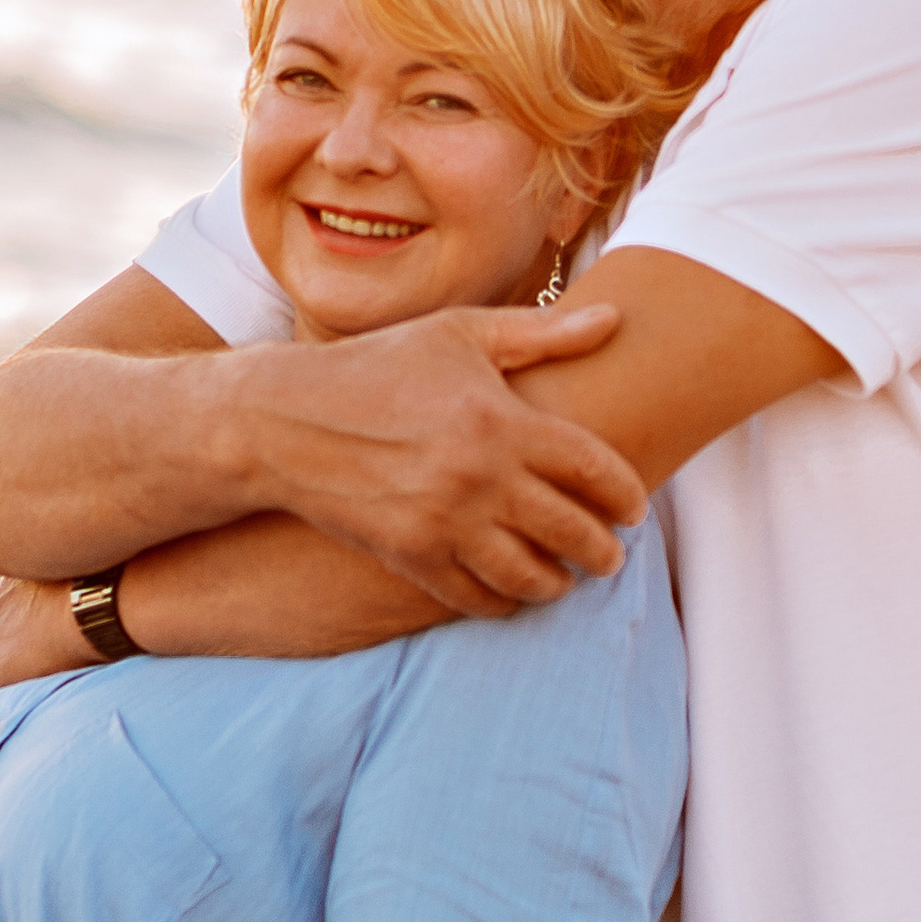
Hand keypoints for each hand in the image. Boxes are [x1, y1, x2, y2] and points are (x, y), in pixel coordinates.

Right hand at [236, 300, 646, 614]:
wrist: (285, 420)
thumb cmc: (378, 368)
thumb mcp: (458, 334)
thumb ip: (541, 334)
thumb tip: (613, 319)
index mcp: (500, 421)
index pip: (593, 470)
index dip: (625, 495)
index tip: (635, 510)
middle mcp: (479, 477)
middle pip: (572, 533)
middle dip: (602, 552)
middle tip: (609, 556)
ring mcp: (444, 523)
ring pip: (529, 577)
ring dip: (556, 585)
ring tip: (563, 579)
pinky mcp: (410, 556)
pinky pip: (475, 599)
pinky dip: (502, 602)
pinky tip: (509, 592)